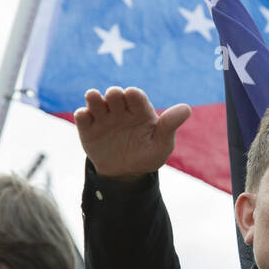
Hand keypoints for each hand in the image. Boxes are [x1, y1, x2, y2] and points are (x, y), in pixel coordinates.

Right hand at [74, 86, 191, 179]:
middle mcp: (121, 110)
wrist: (125, 175)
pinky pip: (81, 116)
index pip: (136, 95)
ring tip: (94, 98)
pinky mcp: (88, 128)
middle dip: (114, 94)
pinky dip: (82, 114)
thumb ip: (170, 126)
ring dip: (94, 97)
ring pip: (95, 99)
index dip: (133, 94)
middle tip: (114, 98)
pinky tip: (85, 117)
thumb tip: (187, 108)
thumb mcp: (162, 144)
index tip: (132, 95)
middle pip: (115, 94)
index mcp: (140, 110)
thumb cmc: (147, 156)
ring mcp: (103, 117)